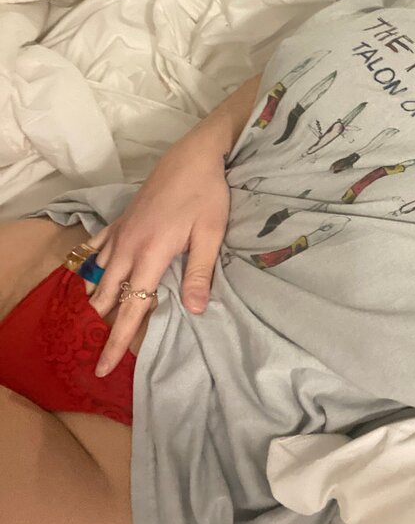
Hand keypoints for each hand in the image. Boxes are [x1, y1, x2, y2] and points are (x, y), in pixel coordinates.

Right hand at [83, 141, 231, 376]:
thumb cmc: (207, 194)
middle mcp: (128, 247)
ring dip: (97, 297)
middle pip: (105, 296)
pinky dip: (93, 265)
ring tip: (100, 316)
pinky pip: (96, 247)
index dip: (117, 341)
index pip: (130, 308)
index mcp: (151, 255)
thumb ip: (200, 273)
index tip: (104, 367)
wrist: (193, 156)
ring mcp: (121, 232)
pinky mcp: (120, 220)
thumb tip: (195, 311)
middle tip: (104, 346)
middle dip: (102, 324)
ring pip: (96, 274)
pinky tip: (94, 274)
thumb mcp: (211, 234)